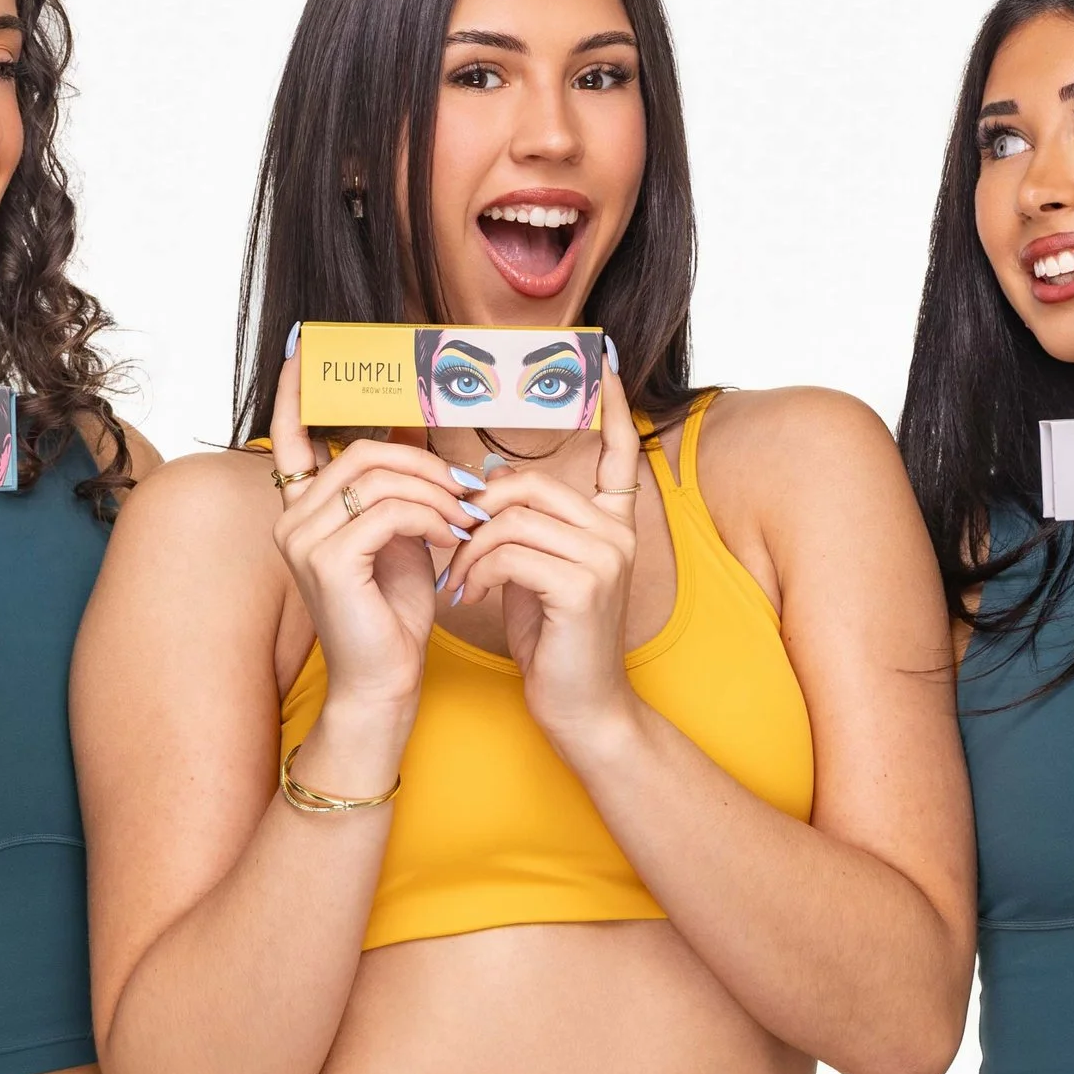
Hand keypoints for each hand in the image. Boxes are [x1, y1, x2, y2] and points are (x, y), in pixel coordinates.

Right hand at [267, 341, 480, 719]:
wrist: (385, 681)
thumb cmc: (393, 612)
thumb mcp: (401, 534)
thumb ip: (398, 486)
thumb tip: (416, 429)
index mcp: (303, 510)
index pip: (290, 436)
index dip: (298, 391)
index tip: (306, 346)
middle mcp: (291, 519)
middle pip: (360, 451)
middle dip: (422, 463)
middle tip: (465, 489)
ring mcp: (302, 540)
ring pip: (378, 476)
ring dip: (435, 492)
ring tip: (464, 518)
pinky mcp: (326, 562)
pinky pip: (388, 511)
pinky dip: (430, 518)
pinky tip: (450, 540)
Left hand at [443, 360, 644, 749]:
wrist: (581, 711)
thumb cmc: (552, 642)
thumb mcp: (533, 573)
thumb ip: (521, 527)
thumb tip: (484, 479)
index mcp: (611, 526)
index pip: (621, 453)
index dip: (613, 408)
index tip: (603, 362)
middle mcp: (616, 534)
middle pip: (528, 486)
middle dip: (475, 511)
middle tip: (452, 545)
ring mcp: (604, 557)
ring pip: (510, 520)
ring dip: (468, 550)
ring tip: (459, 581)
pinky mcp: (583, 585)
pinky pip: (507, 552)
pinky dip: (477, 572)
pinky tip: (471, 597)